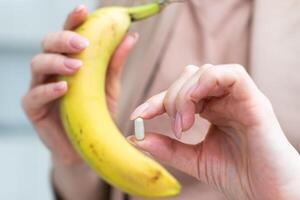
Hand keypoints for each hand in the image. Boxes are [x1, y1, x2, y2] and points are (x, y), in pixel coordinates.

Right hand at [22, 5, 137, 165]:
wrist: (87, 147)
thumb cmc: (95, 113)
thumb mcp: (109, 86)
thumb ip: (114, 62)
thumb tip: (130, 35)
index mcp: (68, 61)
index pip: (67, 36)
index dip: (72, 22)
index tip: (83, 11)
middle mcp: (51, 71)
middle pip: (47, 44)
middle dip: (63, 39)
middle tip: (83, 44)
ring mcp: (40, 88)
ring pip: (37, 64)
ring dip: (57, 62)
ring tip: (77, 66)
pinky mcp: (34, 109)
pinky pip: (34, 95)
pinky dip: (48, 90)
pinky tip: (63, 87)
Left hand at [128, 64, 299, 198]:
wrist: (271, 194)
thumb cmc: (239, 176)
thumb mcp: (195, 160)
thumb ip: (167, 148)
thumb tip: (136, 137)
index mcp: (212, 110)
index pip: (178, 93)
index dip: (154, 102)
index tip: (137, 117)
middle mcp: (224, 99)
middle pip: (187, 76)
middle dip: (171, 99)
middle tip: (176, 129)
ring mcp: (239, 97)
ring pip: (204, 71)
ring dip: (184, 94)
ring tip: (183, 125)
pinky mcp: (254, 100)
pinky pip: (230, 74)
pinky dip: (205, 84)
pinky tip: (195, 109)